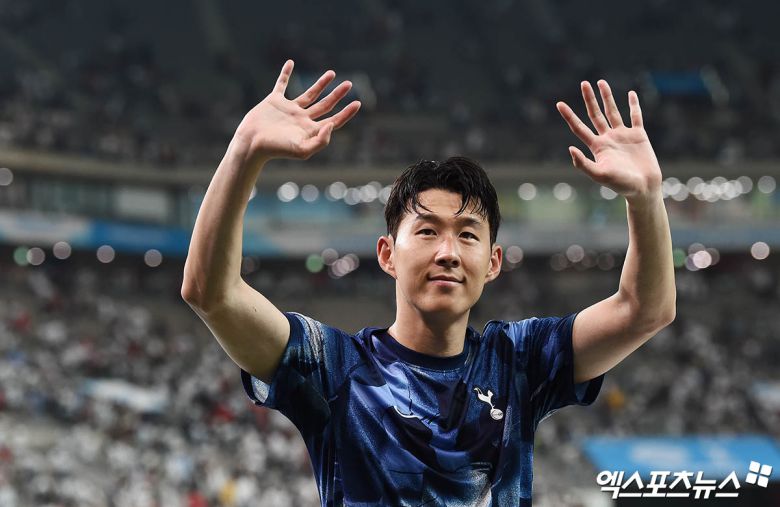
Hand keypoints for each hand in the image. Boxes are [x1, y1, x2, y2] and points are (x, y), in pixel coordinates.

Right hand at [236, 60, 360, 161]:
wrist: (251, 143)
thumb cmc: (275, 150)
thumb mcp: (302, 150)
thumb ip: (320, 141)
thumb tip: (332, 125)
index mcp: (310, 130)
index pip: (333, 120)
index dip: (346, 113)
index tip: (358, 103)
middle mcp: (302, 119)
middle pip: (325, 105)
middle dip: (337, 95)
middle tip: (349, 84)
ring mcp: (289, 110)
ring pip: (309, 94)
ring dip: (320, 84)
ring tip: (332, 73)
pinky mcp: (274, 101)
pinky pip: (281, 84)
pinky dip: (285, 73)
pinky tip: (290, 62)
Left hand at [556, 81, 660, 199]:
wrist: (643, 188)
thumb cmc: (621, 184)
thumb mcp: (599, 174)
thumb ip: (583, 163)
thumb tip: (570, 147)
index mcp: (596, 147)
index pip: (579, 128)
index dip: (569, 116)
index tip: (559, 104)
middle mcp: (607, 139)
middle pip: (595, 115)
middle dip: (589, 99)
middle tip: (584, 83)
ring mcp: (623, 136)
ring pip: (612, 112)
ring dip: (607, 97)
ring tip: (601, 82)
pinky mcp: (638, 135)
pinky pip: (635, 116)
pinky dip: (633, 105)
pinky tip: (630, 94)